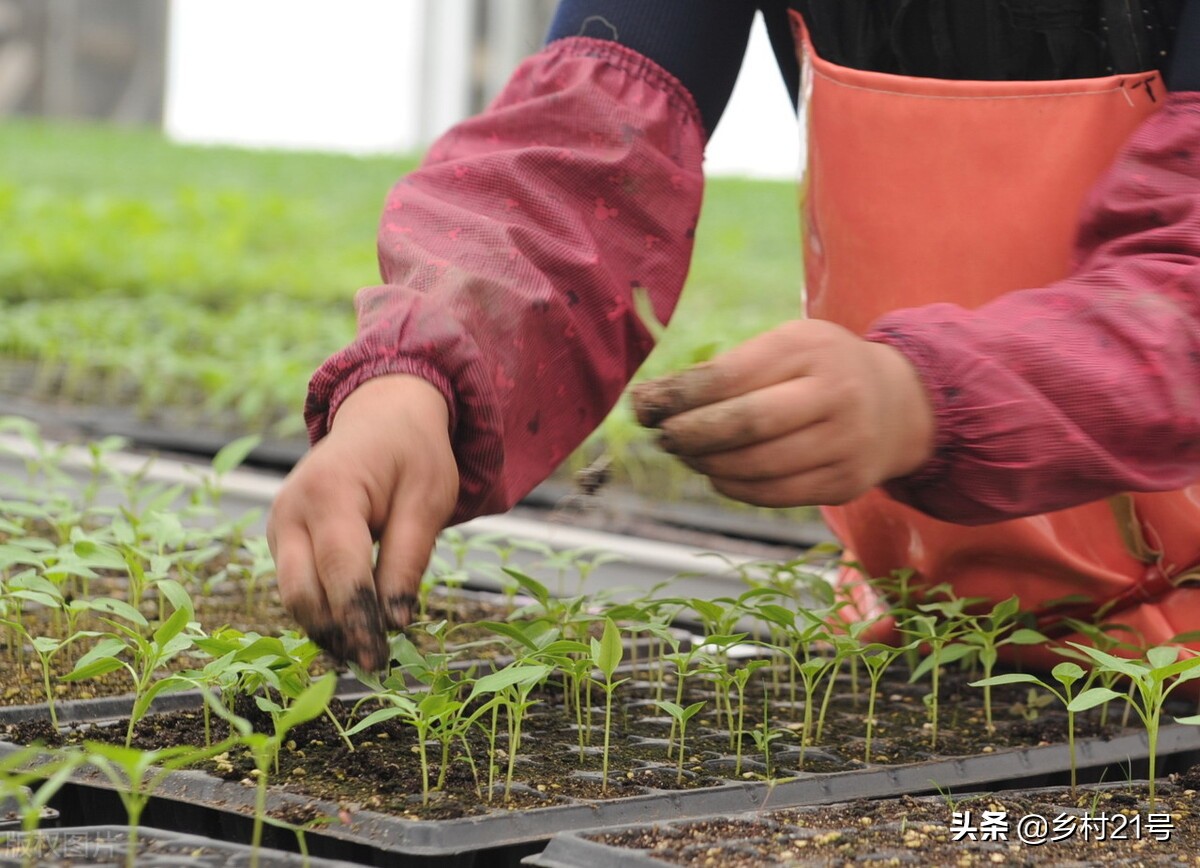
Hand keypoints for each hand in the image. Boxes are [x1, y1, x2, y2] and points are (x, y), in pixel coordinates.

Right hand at [267, 375, 458, 669]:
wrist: (382, 417)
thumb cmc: (412, 455)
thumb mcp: (428, 501)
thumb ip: (409, 560)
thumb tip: (394, 622)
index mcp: (330, 493)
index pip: (339, 571)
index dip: (358, 620)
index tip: (379, 659)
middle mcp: (291, 510)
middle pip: (301, 592)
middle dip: (336, 633)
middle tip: (375, 663)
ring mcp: (279, 525)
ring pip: (295, 596)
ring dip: (328, 628)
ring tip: (368, 651)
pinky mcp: (283, 539)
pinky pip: (298, 585)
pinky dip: (324, 610)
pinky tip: (355, 627)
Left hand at [630, 320, 934, 507]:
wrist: (899, 405)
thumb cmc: (822, 368)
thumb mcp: (787, 345)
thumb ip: (729, 367)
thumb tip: (654, 400)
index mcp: (811, 349)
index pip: (731, 375)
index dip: (680, 394)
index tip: (643, 404)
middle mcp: (835, 395)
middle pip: (745, 424)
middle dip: (690, 434)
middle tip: (661, 435)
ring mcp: (845, 444)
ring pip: (756, 466)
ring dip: (707, 463)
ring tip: (684, 452)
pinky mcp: (844, 484)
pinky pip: (773, 493)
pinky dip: (733, 486)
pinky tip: (716, 471)